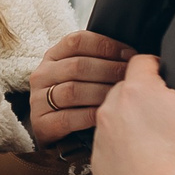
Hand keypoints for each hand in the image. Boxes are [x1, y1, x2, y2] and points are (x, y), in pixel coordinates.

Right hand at [27, 31, 136, 145]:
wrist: (53, 132)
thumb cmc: (75, 100)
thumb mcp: (80, 75)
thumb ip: (99, 62)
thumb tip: (136, 57)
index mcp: (53, 56)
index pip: (77, 41)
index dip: (106, 45)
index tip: (130, 54)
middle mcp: (42, 74)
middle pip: (77, 66)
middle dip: (109, 70)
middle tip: (131, 77)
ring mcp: (38, 99)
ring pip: (73, 91)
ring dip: (102, 93)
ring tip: (122, 97)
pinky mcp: (42, 123)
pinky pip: (69, 118)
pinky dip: (91, 115)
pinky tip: (108, 115)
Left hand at [91, 19, 174, 174]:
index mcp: (137, 88)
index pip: (143, 62)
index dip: (160, 71)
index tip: (173, 86)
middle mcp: (110, 107)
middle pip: (126, 88)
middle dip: (145, 96)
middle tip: (169, 115)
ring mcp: (99, 136)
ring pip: (115, 117)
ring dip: (132, 121)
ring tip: (159, 138)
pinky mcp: (97, 162)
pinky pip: (108, 146)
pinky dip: (123, 148)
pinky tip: (145, 159)